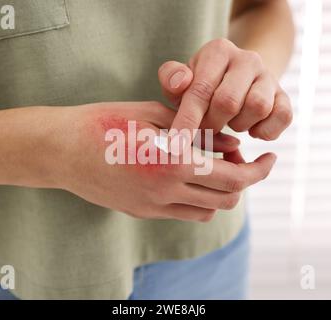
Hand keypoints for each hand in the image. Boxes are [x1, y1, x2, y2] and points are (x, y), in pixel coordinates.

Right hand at [53, 101, 275, 221]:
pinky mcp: (142, 212)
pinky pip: (184, 213)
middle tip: (245, 159)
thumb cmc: (103, 122)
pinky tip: (191, 178)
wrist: (61, 150)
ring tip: (217, 167)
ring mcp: (153, 207)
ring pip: (208, 210)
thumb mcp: (153, 115)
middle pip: (227, 198)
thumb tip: (233, 142)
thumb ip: (197, 131)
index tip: (268, 158)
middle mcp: (167, 192)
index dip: (258, 170)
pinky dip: (199, 200)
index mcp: (173, 163)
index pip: (234, 178)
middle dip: (245, 180)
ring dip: (222, 191)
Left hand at [158, 38, 292, 141]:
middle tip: (204, 130)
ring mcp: (269, 76)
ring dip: (239, 125)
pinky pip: (283, 117)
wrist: (235, 80)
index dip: (187, 120)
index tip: (176, 146)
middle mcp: (247, 59)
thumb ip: (171, 79)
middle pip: (229, 101)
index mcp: (218, 51)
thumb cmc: (200, 86)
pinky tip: (251, 130)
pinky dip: (265, 131)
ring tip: (229, 123)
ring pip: (258, 107)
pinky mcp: (284, 96)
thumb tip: (180, 83)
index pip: (201, 89)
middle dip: (212, 125)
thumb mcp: (180, 81)